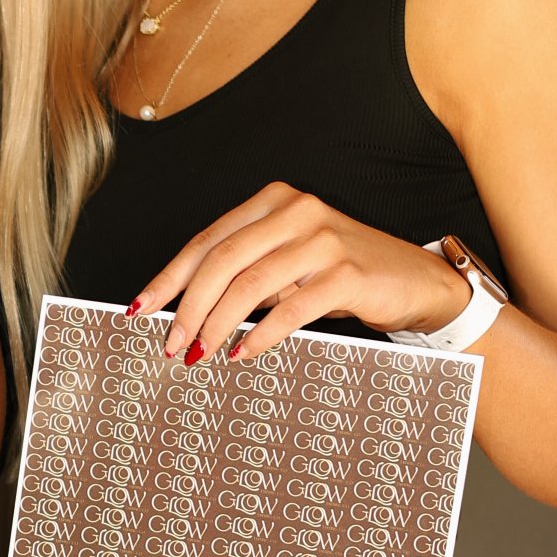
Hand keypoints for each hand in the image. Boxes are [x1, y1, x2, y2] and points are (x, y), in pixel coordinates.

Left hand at [133, 183, 473, 364]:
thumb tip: (185, 311)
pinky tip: (243, 354)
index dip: (169, 277)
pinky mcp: (346, 272)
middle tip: (171, 342)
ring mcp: (322, 240)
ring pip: (250, 284)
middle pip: (221, 260)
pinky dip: (261, 335)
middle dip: (187, 306)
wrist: (415, 281)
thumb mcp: (288, 266)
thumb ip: (245, 275)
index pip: (207, 240)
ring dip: (216, 324)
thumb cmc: (343, 276)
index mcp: (273, 203)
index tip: (141, 308)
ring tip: (199, 353)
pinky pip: (291, 308)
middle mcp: (296, 212)